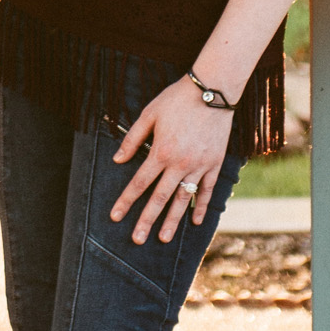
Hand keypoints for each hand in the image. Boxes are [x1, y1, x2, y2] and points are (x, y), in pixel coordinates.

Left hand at [109, 78, 233, 243]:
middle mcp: (180, 163)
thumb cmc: (177, 99)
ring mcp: (199, 166)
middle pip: (159, 198)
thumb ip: (133, 138)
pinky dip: (201, 207)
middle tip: (137, 240)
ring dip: (173, 221)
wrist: (212, 91)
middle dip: (147, 220)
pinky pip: (207, 190)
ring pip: (183, 199)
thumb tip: (117, 159)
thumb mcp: (149, 114)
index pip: (139, 183)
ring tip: (164, 239)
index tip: (115, 217)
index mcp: (161, 152)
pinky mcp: (214, 163)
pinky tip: (196, 222)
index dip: (126, 201)